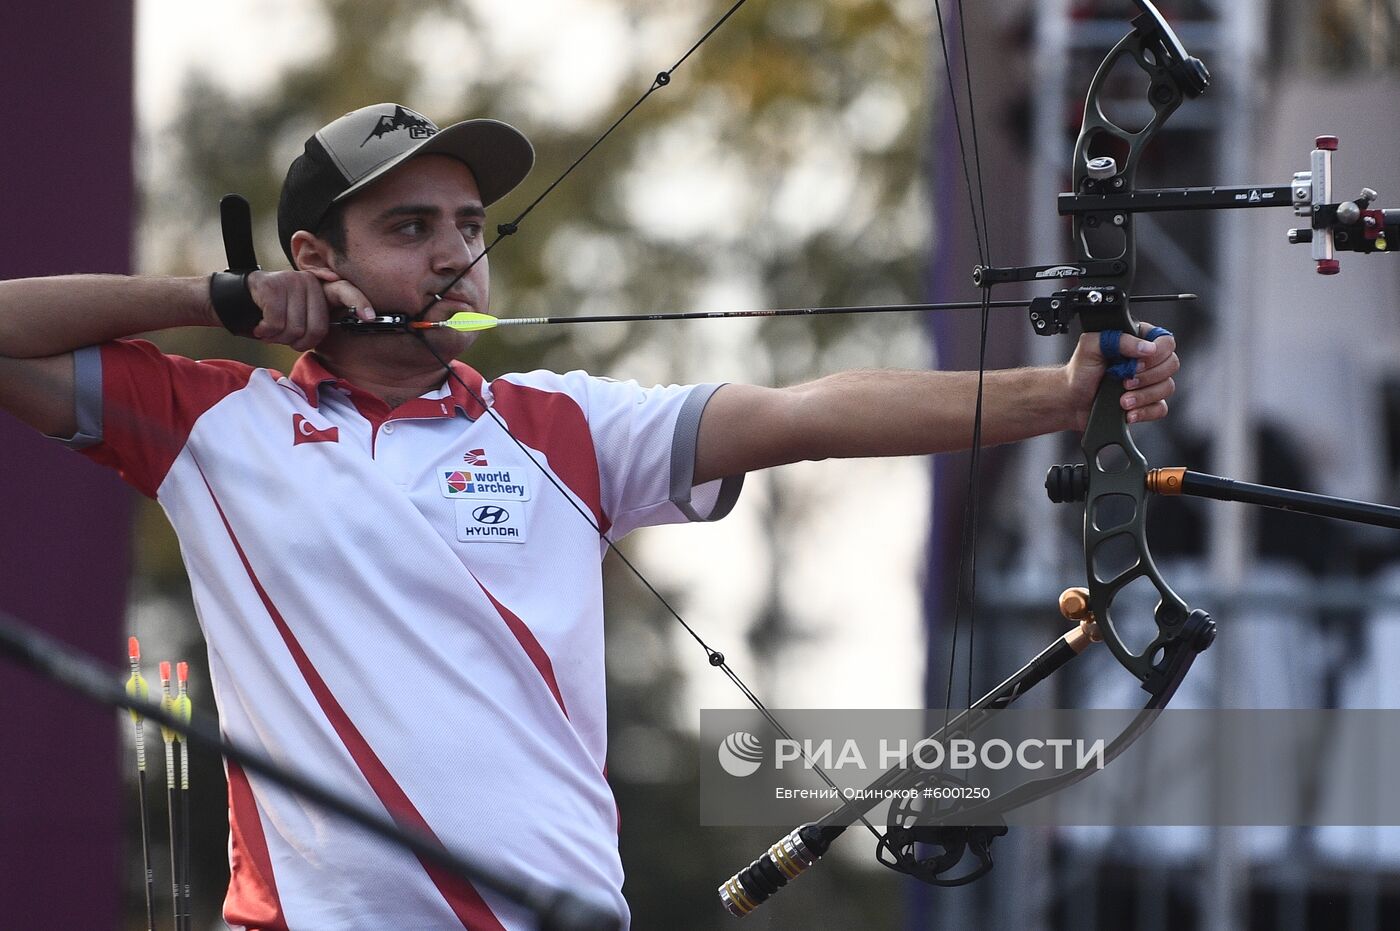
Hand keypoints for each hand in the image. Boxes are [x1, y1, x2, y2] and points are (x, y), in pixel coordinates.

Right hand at [246, 269, 374, 349]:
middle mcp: (308, 281)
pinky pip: (277, 324)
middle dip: (297, 342)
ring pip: (294, 329)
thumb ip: (318, 319)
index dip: (359, 303)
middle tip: (284, 338)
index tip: (370, 317)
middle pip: (316, 329)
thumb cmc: (274, 312)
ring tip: (271, 330)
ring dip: (279, 338)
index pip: (345, 292)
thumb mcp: (300, 313)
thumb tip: (339, 330)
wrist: (237, 299)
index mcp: (320, 288)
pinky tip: (261, 326)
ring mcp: (290, 282)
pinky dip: (266, 331)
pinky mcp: (271, 287)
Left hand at [1064, 322, 1178, 430]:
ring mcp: (1148, 383)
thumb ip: (1118, 339)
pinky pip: (1160, 408)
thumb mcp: (1091, 346)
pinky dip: (1145, 411)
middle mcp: (1146, 361)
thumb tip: (1146, 347)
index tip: (1137, 363)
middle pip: (1171, 365)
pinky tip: (1128, 412)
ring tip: (1122, 400)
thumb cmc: (1079, 371)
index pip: (1165, 342)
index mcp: (1137, 341)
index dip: (1156, 354)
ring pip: (1167, 387)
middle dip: (1148, 377)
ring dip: (1144, 396)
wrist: (1070, 400)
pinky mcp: (1146, 403)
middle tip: (1125, 382)